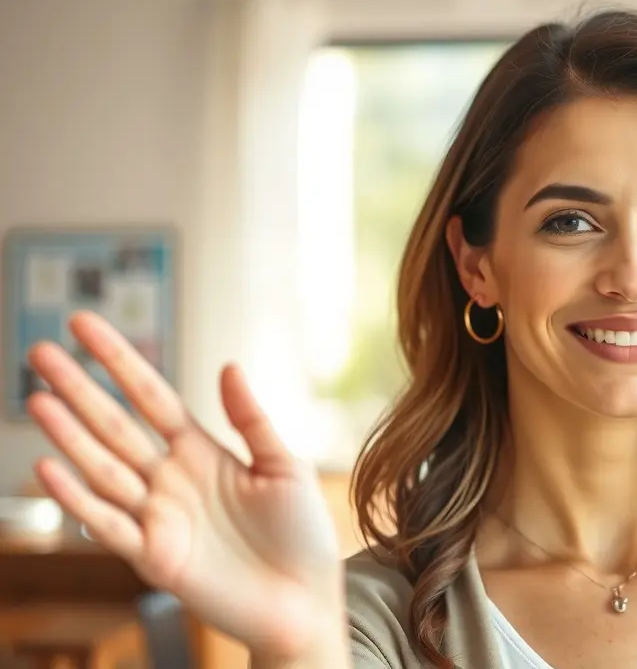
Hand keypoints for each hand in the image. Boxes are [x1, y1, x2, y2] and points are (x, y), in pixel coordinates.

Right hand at [26, 312, 343, 659]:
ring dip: (69, 436)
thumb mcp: (284, 466)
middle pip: (115, 426)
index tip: (85, 324)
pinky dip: (78, 498)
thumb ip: (252, 420)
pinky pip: (109, 524)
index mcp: (200, 451)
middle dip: (79, 389)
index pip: (150, 396)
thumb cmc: (301, 535)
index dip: (119, 362)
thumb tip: (229, 366)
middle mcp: (170, 480)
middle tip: (40, 351)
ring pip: (103, 469)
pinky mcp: (154, 557)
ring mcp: (157, 517)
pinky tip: (50, 468)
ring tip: (39, 399)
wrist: (306, 602)